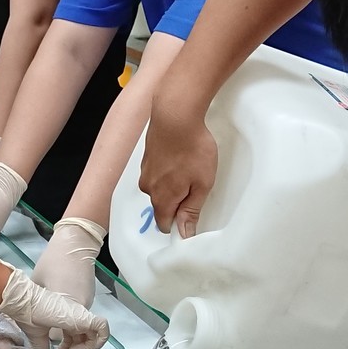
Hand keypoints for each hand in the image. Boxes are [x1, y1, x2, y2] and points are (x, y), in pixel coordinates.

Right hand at [0, 268, 108, 348]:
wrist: (28, 304)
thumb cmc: (30, 315)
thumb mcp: (37, 336)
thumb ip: (43, 347)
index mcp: (66, 319)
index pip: (76, 336)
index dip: (70, 348)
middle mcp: (76, 317)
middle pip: (86, 338)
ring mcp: (82, 317)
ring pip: (95, 336)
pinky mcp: (86, 318)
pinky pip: (103, 329)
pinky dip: (99, 340)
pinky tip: (84, 348)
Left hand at [23, 218, 105, 348]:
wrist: (73, 243)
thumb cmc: (54, 262)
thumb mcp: (38, 286)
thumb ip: (37, 308)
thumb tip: (31, 327)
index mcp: (71, 308)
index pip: (79, 337)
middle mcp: (82, 309)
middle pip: (82, 337)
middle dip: (72, 348)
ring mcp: (86, 303)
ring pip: (81, 329)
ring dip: (72, 338)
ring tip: (56, 343)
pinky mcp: (86, 298)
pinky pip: (81, 319)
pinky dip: (73, 327)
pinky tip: (59, 327)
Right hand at [141, 109, 217, 236]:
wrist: (175, 115)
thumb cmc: (192, 149)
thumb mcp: (202, 184)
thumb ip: (191, 210)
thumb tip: (184, 233)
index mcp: (162, 199)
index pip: (165, 224)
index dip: (179, 224)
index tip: (192, 214)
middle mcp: (148, 188)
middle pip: (163, 205)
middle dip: (179, 200)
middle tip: (197, 184)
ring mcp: (145, 171)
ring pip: (160, 187)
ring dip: (173, 182)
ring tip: (190, 166)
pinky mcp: (146, 157)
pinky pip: (157, 171)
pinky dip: (168, 168)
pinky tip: (181, 157)